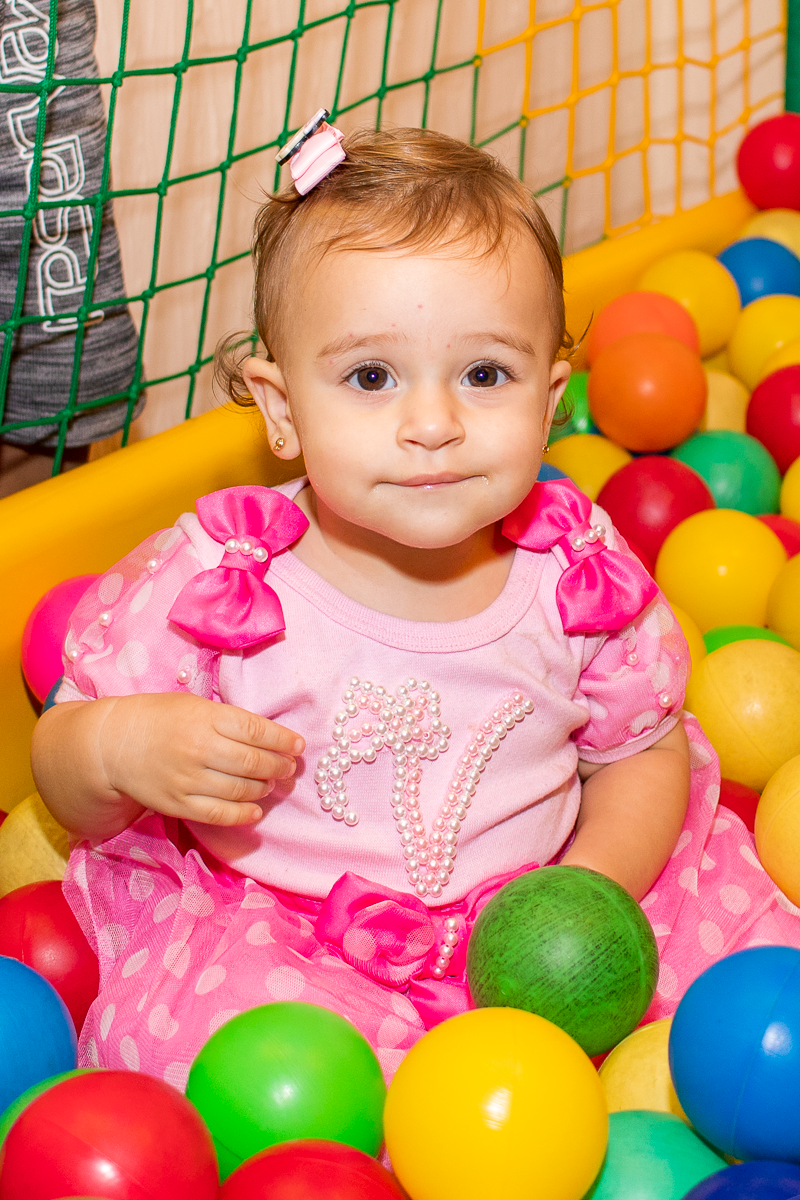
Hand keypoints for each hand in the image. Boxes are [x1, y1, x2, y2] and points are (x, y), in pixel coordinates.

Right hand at [33, 693, 303, 839]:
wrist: (111, 744)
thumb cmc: (157, 718)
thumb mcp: (194, 705)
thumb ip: (228, 719)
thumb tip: (269, 737)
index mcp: (206, 717)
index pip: (257, 730)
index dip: (283, 740)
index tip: (298, 745)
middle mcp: (200, 748)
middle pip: (255, 762)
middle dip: (280, 766)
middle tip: (290, 768)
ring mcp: (188, 779)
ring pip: (242, 790)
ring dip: (264, 788)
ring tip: (272, 784)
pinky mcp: (178, 804)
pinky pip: (220, 814)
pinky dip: (243, 814)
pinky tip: (255, 810)